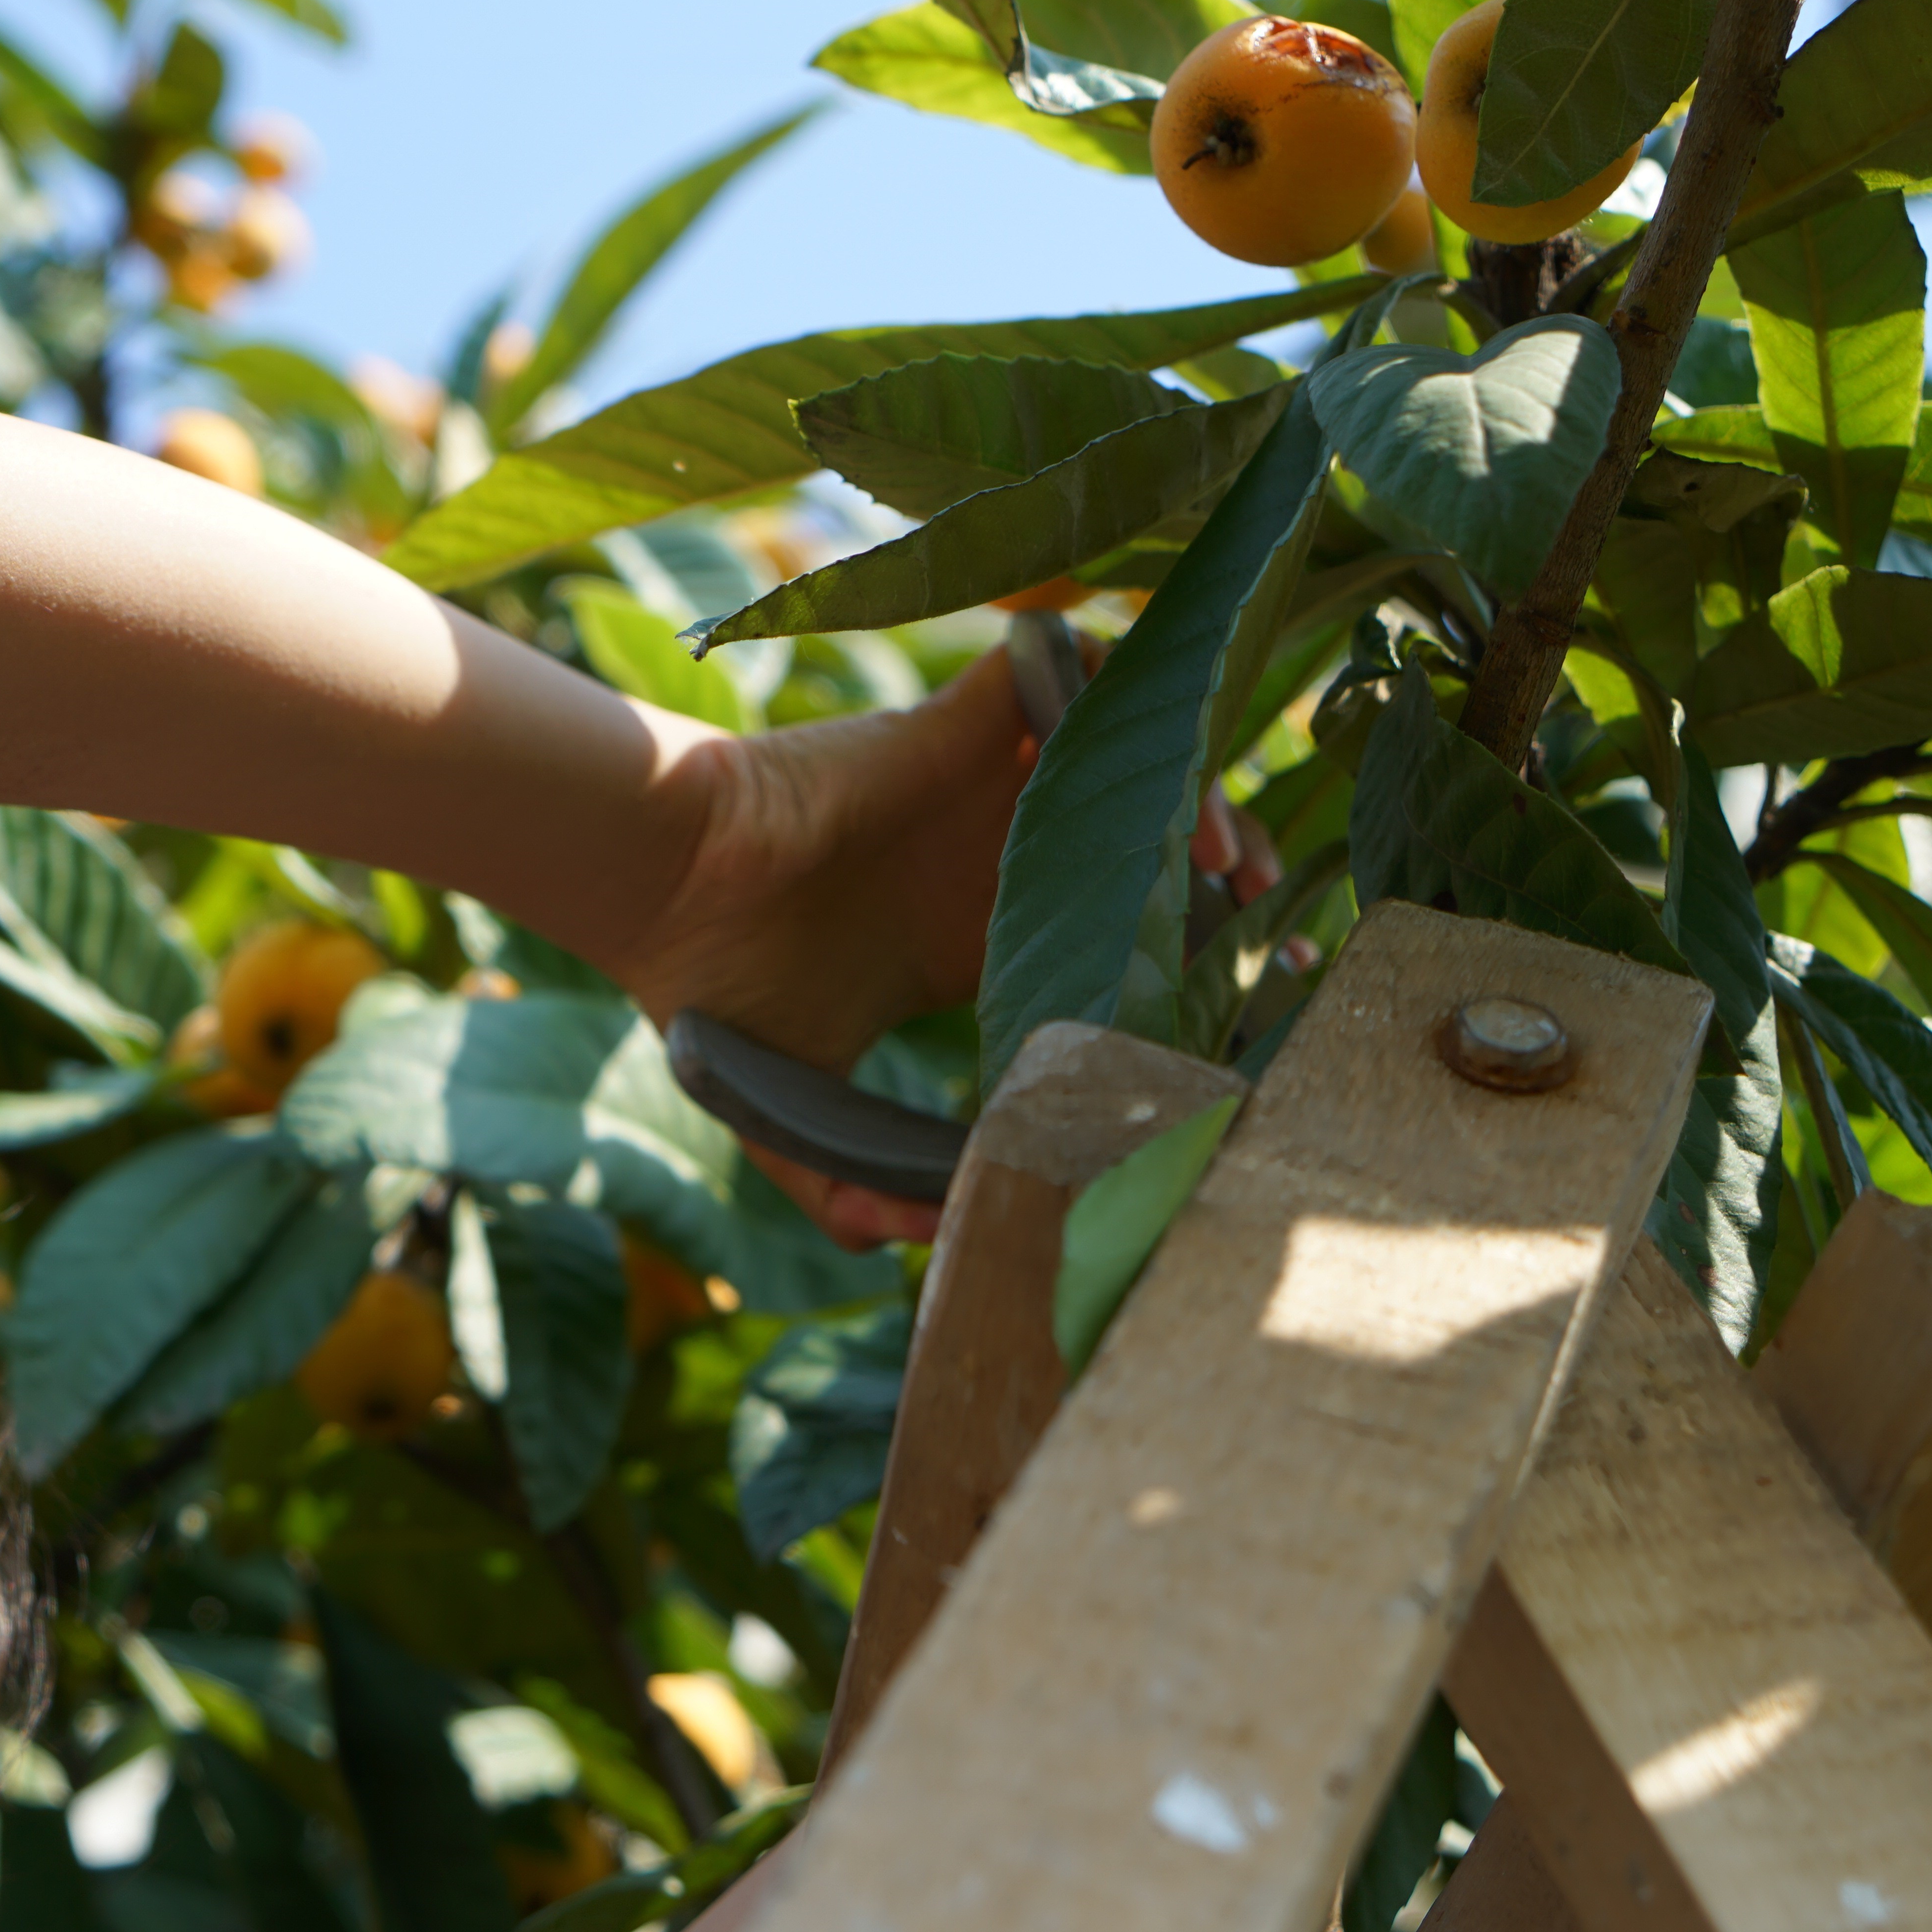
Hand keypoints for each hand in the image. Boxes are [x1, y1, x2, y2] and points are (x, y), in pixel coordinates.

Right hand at [601, 651, 1281, 1249]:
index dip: (1185, 969)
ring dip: (1196, 799)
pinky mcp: (962, 722)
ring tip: (1230, 864)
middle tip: (1268, 936)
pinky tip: (1167, 787)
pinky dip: (1131, 711)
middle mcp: (991, 857)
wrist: (663, 887)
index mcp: (967, 938)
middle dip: (1219, 882)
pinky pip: (1069, 676)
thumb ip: (849, 1188)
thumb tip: (923, 1255)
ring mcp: (984, 784)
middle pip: (1144, 849)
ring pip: (1129, 763)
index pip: (1108, 941)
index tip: (1245, 1012)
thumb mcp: (793, 1114)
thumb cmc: (712, 988)